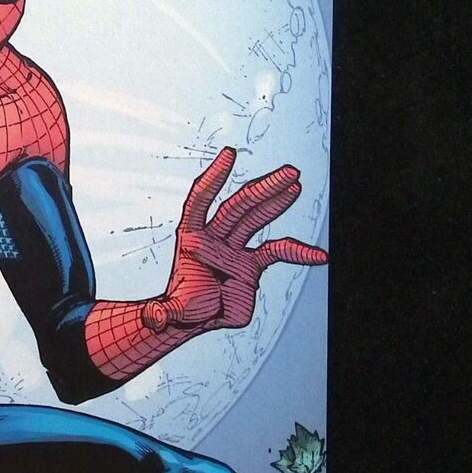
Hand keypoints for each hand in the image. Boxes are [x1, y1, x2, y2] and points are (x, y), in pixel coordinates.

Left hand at [143, 147, 327, 333]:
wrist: (195, 317)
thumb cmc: (182, 309)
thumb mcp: (171, 312)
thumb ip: (162, 313)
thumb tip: (152, 317)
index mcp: (191, 239)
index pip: (200, 201)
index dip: (214, 178)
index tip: (229, 155)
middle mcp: (215, 237)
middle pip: (238, 206)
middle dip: (263, 189)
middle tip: (289, 172)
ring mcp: (235, 249)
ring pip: (257, 219)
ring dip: (277, 200)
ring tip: (296, 182)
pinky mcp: (252, 264)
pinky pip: (278, 252)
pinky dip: (298, 252)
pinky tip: (319, 256)